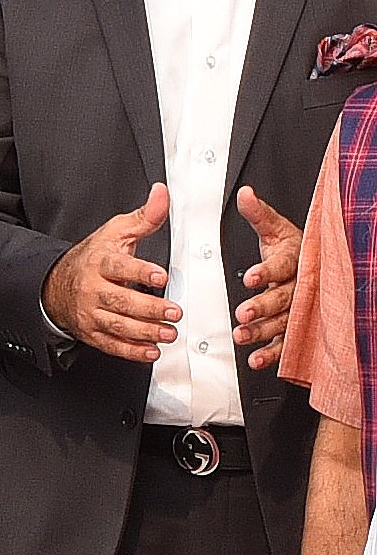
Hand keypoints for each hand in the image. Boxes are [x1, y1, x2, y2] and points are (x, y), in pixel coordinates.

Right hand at [41, 184, 176, 360]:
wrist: (57, 284)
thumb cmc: (92, 258)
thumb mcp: (115, 232)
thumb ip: (144, 217)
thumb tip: (162, 195)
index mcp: (100, 262)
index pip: (118, 266)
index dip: (140, 271)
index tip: (160, 277)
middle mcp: (93, 289)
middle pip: (120, 301)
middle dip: (149, 309)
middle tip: (174, 312)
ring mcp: (90, 313)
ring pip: (117, 325)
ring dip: (144, 332)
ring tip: (168, 333)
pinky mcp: (91, 333)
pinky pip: (111, 345)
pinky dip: (131, 351)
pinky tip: (150, 351)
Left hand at [234, 187, 302, 370]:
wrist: (313, 265)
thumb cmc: (293, 248)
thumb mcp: (275, 229)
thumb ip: (259, 215)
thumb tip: (244, 194)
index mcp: (297, 258)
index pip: (283, 265)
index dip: (267, 271)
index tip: (251, 276)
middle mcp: (302, 285)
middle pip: (284, 297)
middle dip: (263, 306)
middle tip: (243, 312)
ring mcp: (301, 308)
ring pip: (284, 322)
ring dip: (263, 331)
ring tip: (242, 335)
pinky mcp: (296, 327)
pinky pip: (286, 343)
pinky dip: (272, 353)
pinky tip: (257, 360)